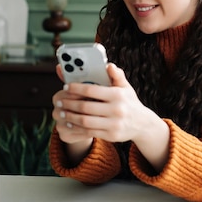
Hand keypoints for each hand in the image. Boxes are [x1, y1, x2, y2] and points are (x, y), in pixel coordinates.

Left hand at [52, 63, 169, 169]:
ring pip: (85, 121)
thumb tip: (108, 65)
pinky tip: (70, 123)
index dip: (76, 88)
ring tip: (62, 112)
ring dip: (70, 117)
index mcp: (118, 95)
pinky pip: (89, 132)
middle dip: (69, 103)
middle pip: (85, 106)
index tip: (66, 87)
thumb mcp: (125, 87)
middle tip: (59, 101)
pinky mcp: (111, 135)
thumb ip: (116, 75)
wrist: (142, 124)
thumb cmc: (129, 102)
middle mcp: (117, 110)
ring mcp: (114, 124)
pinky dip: (77, 128)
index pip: (92, 89)